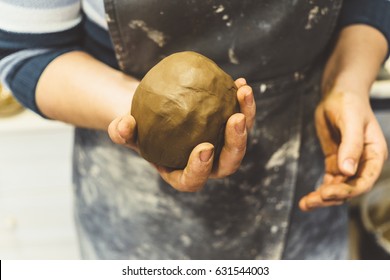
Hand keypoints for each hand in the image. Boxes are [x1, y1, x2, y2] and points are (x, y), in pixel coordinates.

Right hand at [108, 78, 254, 191]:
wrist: (153, 114)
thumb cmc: (140, 127)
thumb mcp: (126, 130)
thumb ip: (122, 131)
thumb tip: (126, 123)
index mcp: (181, 173)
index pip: (193, 180)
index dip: (201, 169)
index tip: (204, 149)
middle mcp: (205, 164)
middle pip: (227, 163)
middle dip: (236, 144)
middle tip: (236, 120)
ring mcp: (218, 145)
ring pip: (240, 138)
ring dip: (246, 116)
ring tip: (243, 92)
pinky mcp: (225, 127)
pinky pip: (240, 116)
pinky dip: (242, 101)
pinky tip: (239, 82)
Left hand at [299, 89, 387, 210]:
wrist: (338, 94)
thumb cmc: (348, 103)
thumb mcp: (351, 120)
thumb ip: (351, 145)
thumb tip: (348, 171)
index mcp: (374, 154)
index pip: (364, 180)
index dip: (347, 191)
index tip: (327, 193)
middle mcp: (364, 162)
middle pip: (349, 188)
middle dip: (331, 197)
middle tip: (310, 202)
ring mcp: (349, 164)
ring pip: (338, 187)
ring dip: (323, 197)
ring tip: (305, 204)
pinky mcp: (336, 162)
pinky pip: (330, 180)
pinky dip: (320, 189)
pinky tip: (308, 198)